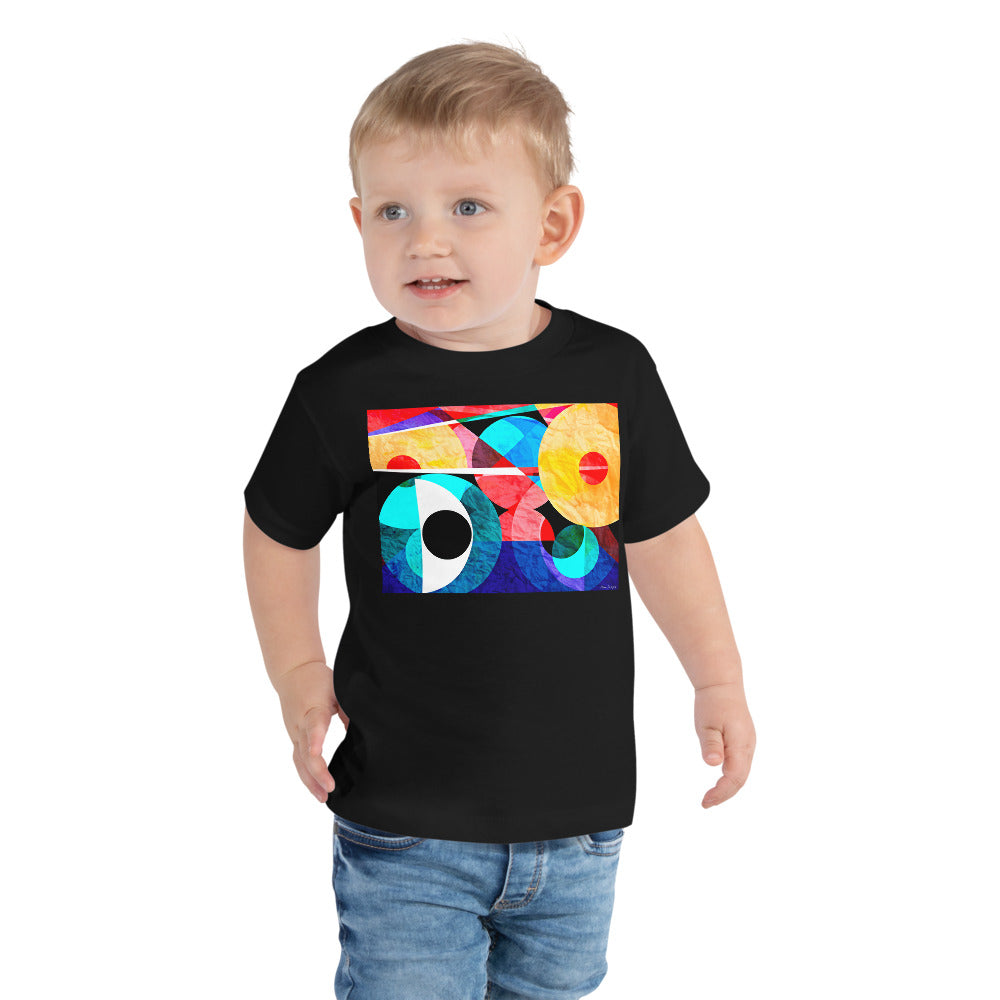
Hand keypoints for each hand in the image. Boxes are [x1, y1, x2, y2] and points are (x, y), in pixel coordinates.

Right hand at [272, 660, 350, 803]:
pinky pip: (298, 760)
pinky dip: (306, 777)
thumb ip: (350, 710)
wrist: (293, 671)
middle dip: (317, 772)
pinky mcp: (295, 737)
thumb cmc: (318, 679)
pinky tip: (316, 789)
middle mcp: (301, 724)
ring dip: (310, 781)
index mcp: (313, 708)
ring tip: (323, 798)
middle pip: (305, 751)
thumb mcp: (338, 689)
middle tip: (330, 788)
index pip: (314, 725)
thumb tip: (364, 731)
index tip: (317, 753)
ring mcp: (295, 732)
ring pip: (300, 761)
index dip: (316, 739)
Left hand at [693, 681, 754, 807]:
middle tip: (706, 803)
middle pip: (740, 780)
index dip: (721, 793)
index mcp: (741, 745)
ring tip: (711, 797)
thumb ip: (711, 744)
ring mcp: (748, 744)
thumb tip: (713, 764)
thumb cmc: (713, 703)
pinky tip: (719, 781)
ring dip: (728, 788)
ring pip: (742, 773)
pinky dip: (731, 777)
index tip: (705, 802)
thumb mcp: (706, 724)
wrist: (722, 684)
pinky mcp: (744, 741)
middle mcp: (748, 747)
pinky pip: (740, 765)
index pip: (734, 778)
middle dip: (724, 794)